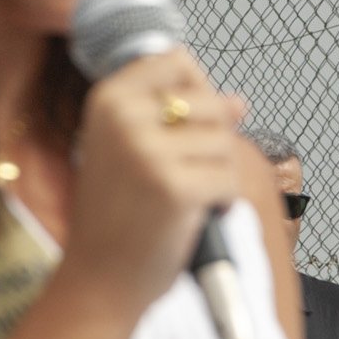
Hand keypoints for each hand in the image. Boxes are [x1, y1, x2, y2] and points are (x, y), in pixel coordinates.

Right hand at [60, 50, 247, 315]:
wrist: (100, 278)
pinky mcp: (175, 187)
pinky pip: (228, 180)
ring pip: (223, 143)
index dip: (194, 91)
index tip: (180, 127)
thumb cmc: (117, 216)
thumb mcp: (131, 151)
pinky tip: (190, 216)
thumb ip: (178, 117)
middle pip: (209, 101)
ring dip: (215, 175)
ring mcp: (147, 152)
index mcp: (107, 100)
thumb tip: (238, 101)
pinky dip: (220, 202)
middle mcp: (123, 118)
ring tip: (180, 199)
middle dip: (210, 141)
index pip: (175, 60)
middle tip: (177, 174)